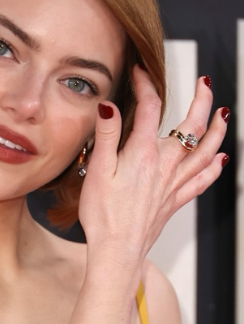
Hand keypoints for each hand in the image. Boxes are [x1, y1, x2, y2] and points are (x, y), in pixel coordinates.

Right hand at [78, 66, 227, 268]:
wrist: (117, 251)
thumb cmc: (103, 214)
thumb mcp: (98, 171)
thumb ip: (107, 135)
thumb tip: (110, 106)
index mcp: (144, 154)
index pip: (151, 108)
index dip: (146, 85)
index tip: (141, 72)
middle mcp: (166, 165)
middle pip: (192, 126)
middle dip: (201, 100)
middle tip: (204, 82)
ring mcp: (174, 184)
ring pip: (206, 151)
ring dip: (218, 129)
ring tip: (224, 113)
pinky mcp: (176, 200)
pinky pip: (203, 180)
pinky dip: (216, 166)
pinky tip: (222, 158)